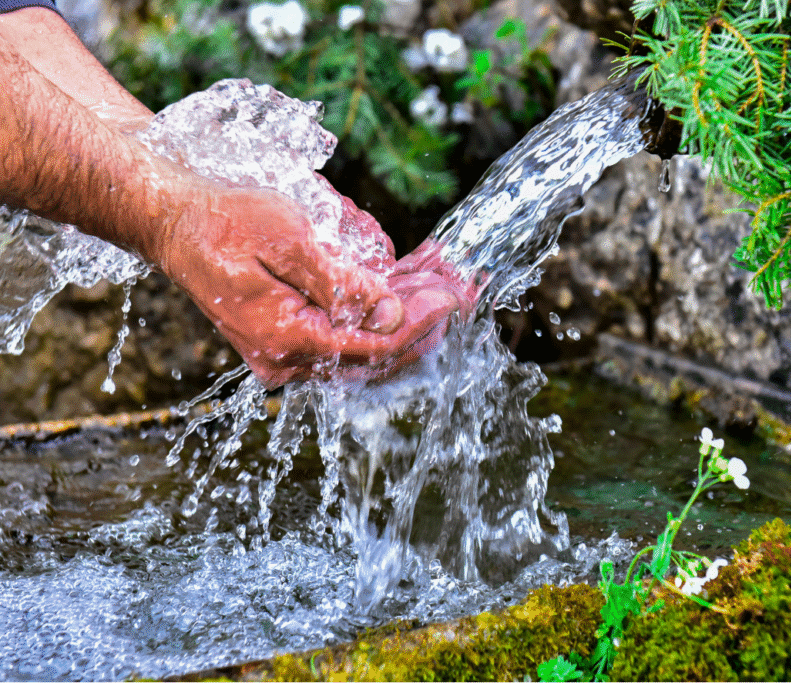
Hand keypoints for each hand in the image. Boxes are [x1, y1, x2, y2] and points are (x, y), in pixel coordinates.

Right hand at [157, 181, 458, 387]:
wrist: (174, 221)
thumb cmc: (224, 221)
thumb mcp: (287, 239)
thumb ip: (341, 283)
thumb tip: (393, 314)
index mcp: (287, 341)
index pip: (375, 348)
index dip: (422, 323)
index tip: (458, 294)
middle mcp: (289, 359)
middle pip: (379, 353)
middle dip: (426, 319)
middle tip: (467, 287)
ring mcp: (289, 352)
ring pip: (368, 342)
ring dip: (409, 310)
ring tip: (446, 277)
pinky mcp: (292, 336)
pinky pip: (349, 330)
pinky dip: (381, 306)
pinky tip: (408, 276)